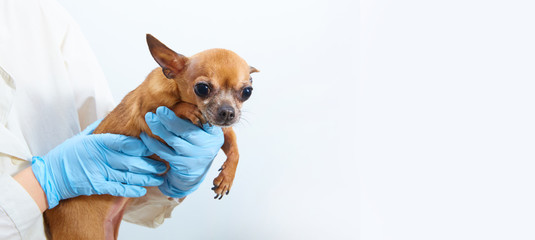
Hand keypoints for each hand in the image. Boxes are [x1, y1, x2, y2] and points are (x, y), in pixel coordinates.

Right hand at [31, 120, 165, 207]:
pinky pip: (117, 188)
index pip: (125, 142)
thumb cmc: (68, 154)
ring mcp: (99, 172)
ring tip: (160, 177)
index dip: (142, 144)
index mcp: (99, 142)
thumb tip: (116, 118)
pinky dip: (130, 190)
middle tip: (165, 163)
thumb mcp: (84, 136)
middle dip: (150, 162)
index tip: (156, 144)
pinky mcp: (96, 186)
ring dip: (146, 177)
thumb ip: (100, 129)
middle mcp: (101, 156)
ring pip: (128, 175)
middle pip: (131, 160)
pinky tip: (143, 190)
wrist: (50, 174)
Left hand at [141, 106, 223, 197]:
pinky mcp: (183, 167)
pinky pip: (165, 153)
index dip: (194, 112)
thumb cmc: (195, 144)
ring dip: (160, 128)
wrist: (193, 173)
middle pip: (188, 131)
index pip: (206, 121)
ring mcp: (197, 158)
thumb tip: (187, 95)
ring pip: (175, 141)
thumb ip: (197, 118)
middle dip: (171, 119)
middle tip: (159, 110)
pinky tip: (146, 135)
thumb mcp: (202, 132)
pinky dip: (154, 143)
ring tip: (149, 118)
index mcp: (214, 135)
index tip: (182, 105)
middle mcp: (209, 147)